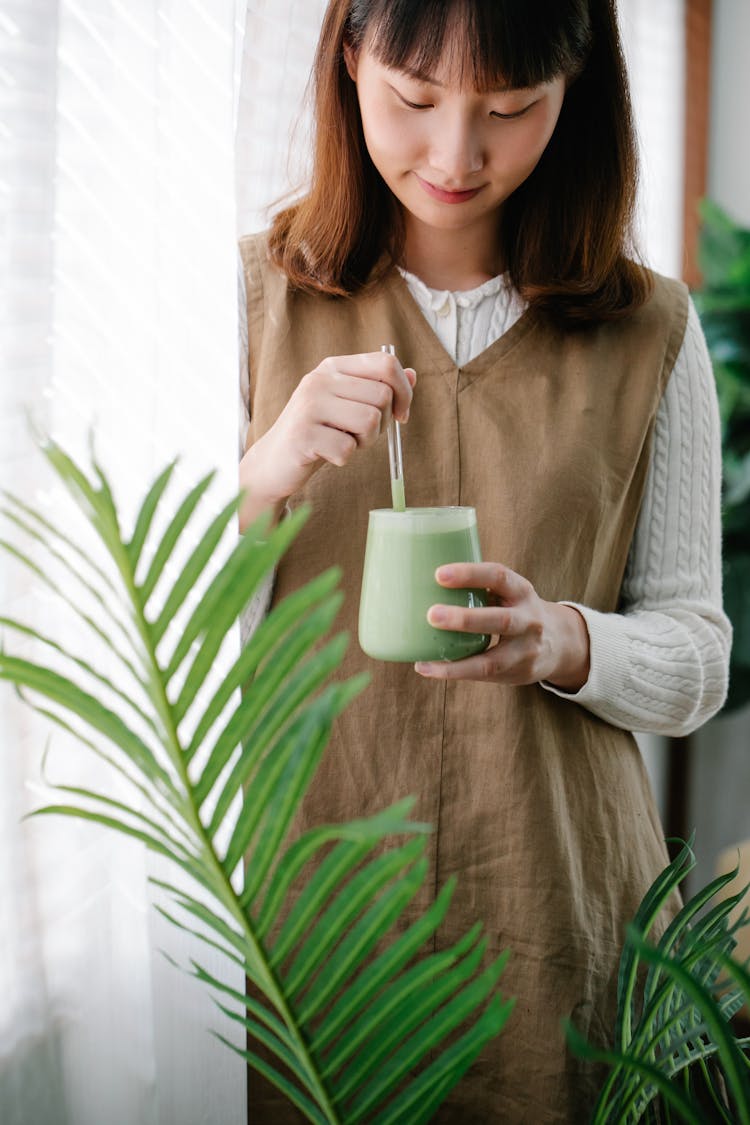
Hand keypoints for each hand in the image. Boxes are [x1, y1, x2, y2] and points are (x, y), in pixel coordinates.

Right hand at [239, 352, 415, 530]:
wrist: (275, 461)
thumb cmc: (319, 432)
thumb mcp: (348, 405)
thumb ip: (377, 388)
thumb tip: (413, 374)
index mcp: (333, 367)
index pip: (385, 363)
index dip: (404, 391)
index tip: (401, 415)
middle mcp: (319, 379)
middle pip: (382, 396)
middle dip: (381, 424)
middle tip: (359, 435)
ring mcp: (308, 405)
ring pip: (370, 421)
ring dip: (364, 442)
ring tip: (342, 442)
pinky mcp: (303, 434)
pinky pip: (348, 448)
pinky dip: (344, 458)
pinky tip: (326, 455)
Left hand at [414, 562, 590, 690]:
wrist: (560, 643)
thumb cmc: (517, 610)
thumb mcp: (509, 593)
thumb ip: (478, 588)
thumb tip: (421, 579)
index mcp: (521, 591)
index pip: (499, 577)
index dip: (470, 574)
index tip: (439, 574)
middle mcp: (529, 620)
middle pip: (499, 620)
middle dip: (465, 619)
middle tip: (431, 614)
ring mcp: (525, 650)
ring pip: (492, 659)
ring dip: (456, 662)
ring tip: (424, 661)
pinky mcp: (517, 673)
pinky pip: (483, 675)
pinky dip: (454, 673)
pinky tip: (427, 668)